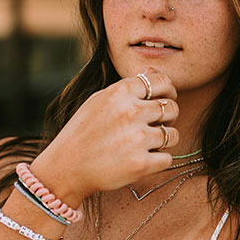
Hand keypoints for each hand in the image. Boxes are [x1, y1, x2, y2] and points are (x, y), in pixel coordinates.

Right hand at [30, 69, 178, 202]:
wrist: (66, 168)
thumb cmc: (83, 132)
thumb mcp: (99, 100)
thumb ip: (128, 87)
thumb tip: (154, 71)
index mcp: (120, 92)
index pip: (162, 82)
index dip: (168, 91)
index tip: (165, 100)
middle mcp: (131, 112)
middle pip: (171, 108)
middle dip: (168, 117)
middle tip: (156, 125)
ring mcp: (137, 139)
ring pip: (173, 135)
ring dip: (164, 140)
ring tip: (147, 144)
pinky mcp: (141, 164)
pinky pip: (168, 158)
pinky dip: (158, 161)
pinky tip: (142, 159)